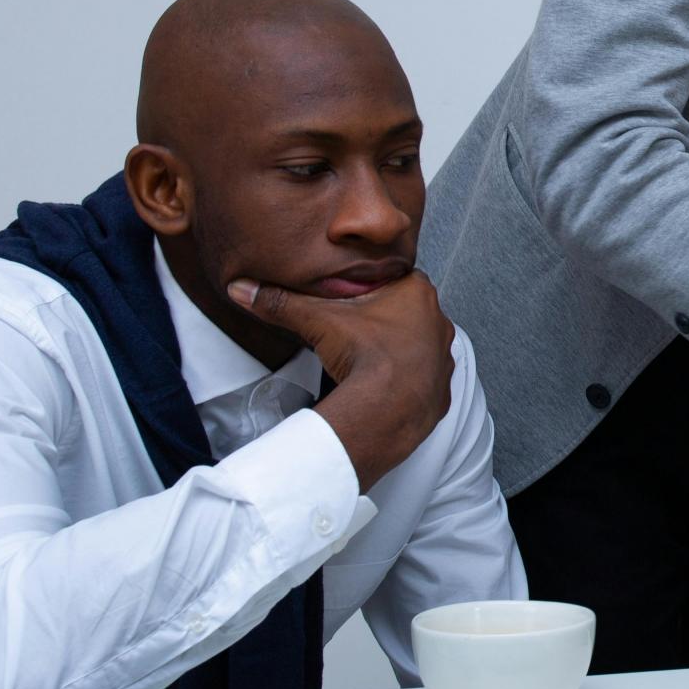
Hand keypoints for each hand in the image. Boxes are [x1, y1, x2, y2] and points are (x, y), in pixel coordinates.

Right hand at [228, 271, 456, 489]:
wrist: (386, 409)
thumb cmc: (364, 357)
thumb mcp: (316, 319)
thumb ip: (280, 301)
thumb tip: (244, 288)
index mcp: (417, 292)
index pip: (394, 279)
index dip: (370, 290)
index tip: (352, 302)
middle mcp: (439, 321)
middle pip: (407, 311)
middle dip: (382, 319)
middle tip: (356, 331)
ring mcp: (445, 357)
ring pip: (418, 344)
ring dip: (397, 350)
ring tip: (368, 358)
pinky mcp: (443, 389)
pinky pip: (425, 379)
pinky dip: (407, 381)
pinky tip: (386, 385)